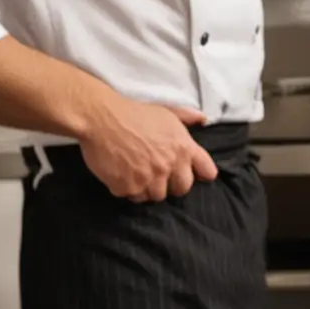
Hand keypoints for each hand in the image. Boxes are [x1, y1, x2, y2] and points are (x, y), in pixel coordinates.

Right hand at [78, 93, 218, 201]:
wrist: (102, 118)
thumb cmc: (134, 113)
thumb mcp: (165, 111)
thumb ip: (186, 117)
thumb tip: (202, 119)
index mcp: (183, 147)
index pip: (207, 171)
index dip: (200, 174)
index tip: (191, 173)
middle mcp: (170, 165)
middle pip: (181, 189)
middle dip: (171, 184)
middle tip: (156, 173)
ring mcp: (149, 179)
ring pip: (156, 196)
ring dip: (147, 188)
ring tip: (136, 172)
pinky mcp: (129, 187)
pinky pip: (133, 196)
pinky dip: (127, 188)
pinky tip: (120, 174)